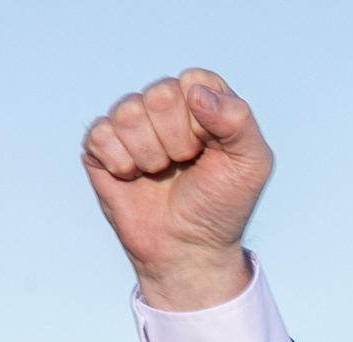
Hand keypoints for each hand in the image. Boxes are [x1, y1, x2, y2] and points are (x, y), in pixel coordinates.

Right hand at [82, 69, 271, 312]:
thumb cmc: (221, 206)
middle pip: (159, 95)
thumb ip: (239, 120)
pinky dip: (121, 164)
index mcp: (201, 101)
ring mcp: (131, 124)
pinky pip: (100, 135)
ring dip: (150, 156)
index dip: (202, 121)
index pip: (194, 81)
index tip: (211, 150)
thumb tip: (196, 92)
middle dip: (177, 141)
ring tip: (160, 174)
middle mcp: (164, 105)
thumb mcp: (251, 165)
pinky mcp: (101, 144)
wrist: (189, 249)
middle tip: (185, 166)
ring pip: (128, 113)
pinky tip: (134, 178)